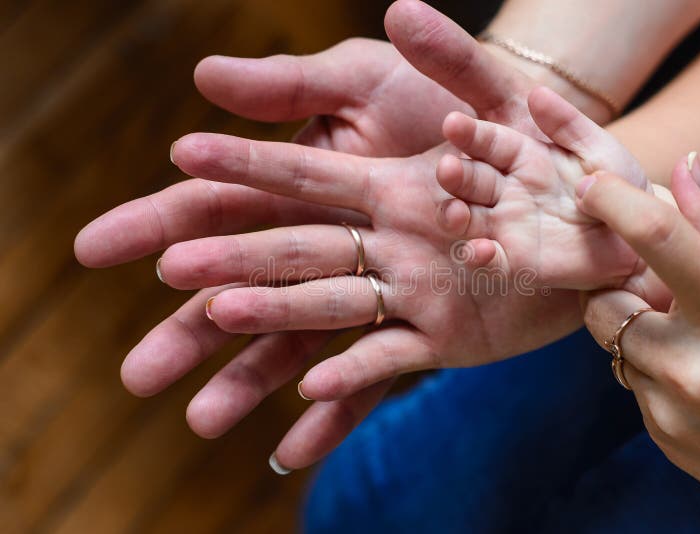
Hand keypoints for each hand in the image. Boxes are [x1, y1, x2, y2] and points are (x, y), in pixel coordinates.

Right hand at [75, 0, 609, 471]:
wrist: (573, 180)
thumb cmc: (489, 115)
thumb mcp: (395, 83)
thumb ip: (306, 80)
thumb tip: (204, 73)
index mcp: (343, 181)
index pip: (245, 197)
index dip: (179, 223)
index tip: (108, 247)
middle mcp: (357, 240)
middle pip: (262, 278)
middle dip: (200, 319)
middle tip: (138, 367)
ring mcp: (392, 290)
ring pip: (308, 334)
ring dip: (253, 373)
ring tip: (202, 416)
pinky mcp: (435, 332)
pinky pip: (379, 372)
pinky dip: (338, 406)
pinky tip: (292, 444)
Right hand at [433, 89, 646, 289]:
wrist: (638, 236)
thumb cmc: (617, 186)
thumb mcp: (597, 148)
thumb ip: (567, 123)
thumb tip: (536, 93)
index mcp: (521, 157)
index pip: (487, 142)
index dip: (470, 134)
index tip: (452, 123)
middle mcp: (505, 191)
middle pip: (469, 179)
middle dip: (455, 174)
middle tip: (446, 169)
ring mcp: (506, 226)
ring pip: (468, 218)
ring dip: (454, 214)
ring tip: (454, 212)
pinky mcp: (515, 261)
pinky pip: (489, 260)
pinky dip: (478, 257)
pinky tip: (479, 250)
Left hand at [578, 157, 699, 529]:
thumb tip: (684, 165)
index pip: (659, 240)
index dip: (615, 202)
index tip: (589, 185)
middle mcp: (696, 361)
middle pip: (604, 304)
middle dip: (616, 295)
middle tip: (653, 299)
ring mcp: (673, 406)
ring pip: (613, 347)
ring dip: (636, 337)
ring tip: (688, 347)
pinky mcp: (660, 434)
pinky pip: (631, 386)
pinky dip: (652, 377)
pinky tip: (695, 386)